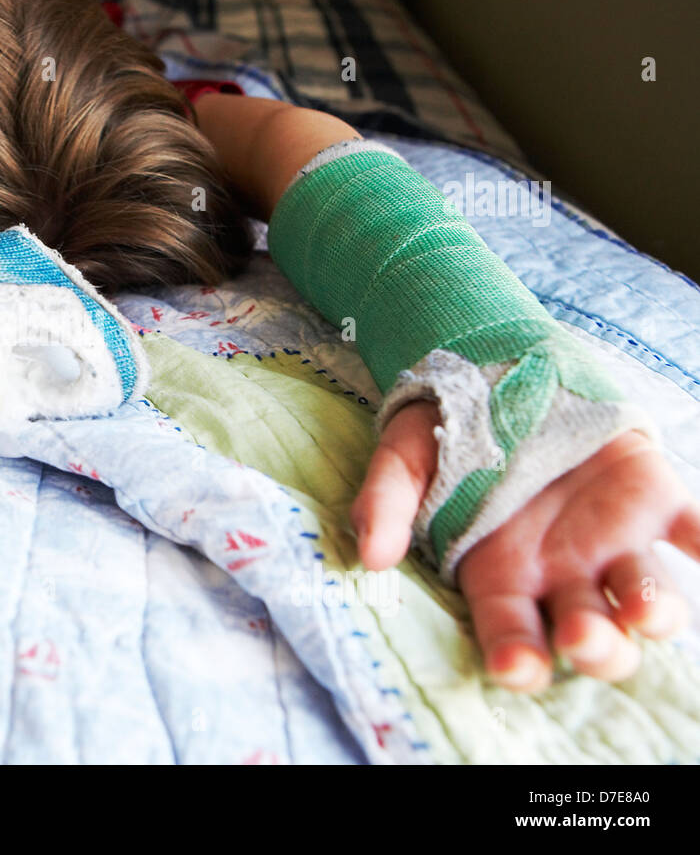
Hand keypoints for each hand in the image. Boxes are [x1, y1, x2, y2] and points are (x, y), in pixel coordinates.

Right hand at [351, 400, 699, 691]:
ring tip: (649, 610)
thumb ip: (386, 503)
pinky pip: (699, 531)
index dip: (516, 655)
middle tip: (587, 636)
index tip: (518, 668)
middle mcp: (563, 571)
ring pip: (648, 597)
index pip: (511, 632)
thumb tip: (370, 556)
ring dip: (654, 611)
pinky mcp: (656, 497)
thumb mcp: (403, 459)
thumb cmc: (445, 429)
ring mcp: (615, 538)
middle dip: (594, 646)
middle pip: (590, 633)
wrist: (497, 370)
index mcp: (499, 573)